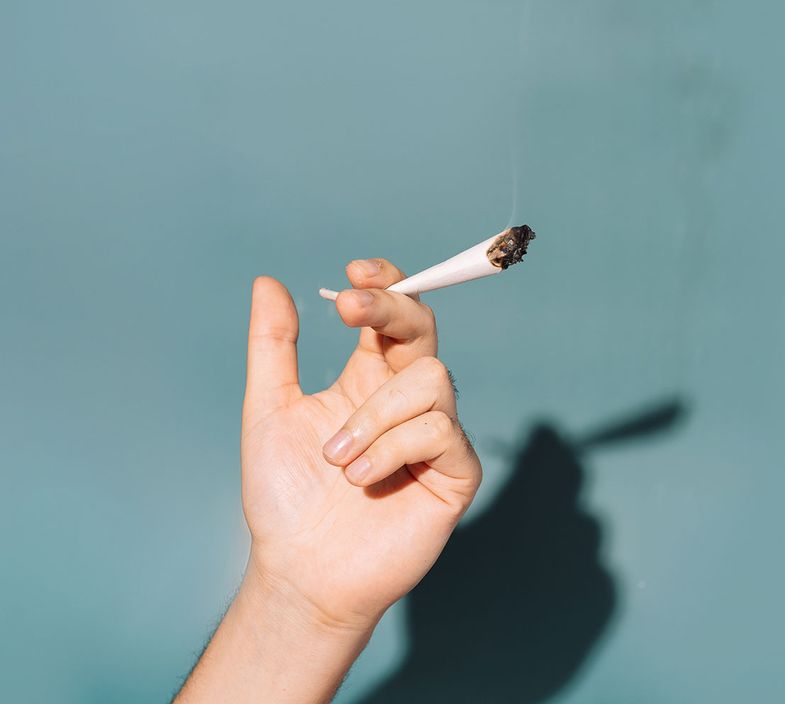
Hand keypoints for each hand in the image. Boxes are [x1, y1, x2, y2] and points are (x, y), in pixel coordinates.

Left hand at [241, 261, 481, 631]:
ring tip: (337, 458)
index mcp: (370, 380)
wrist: (300, 571)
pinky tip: (362, 479)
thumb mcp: (268, 411)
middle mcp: (408, 401)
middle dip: (392, 308)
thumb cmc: (285, 498)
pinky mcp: (456, 473)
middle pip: (424, 328)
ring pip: (431, 380)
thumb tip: (268, 282)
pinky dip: (393, 449)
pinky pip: (440, 432)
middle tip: (349, 311)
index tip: (352, 275)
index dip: (386, 286)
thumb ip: (273, 347)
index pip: (394, 317)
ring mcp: (436, 436)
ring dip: (375, 413)